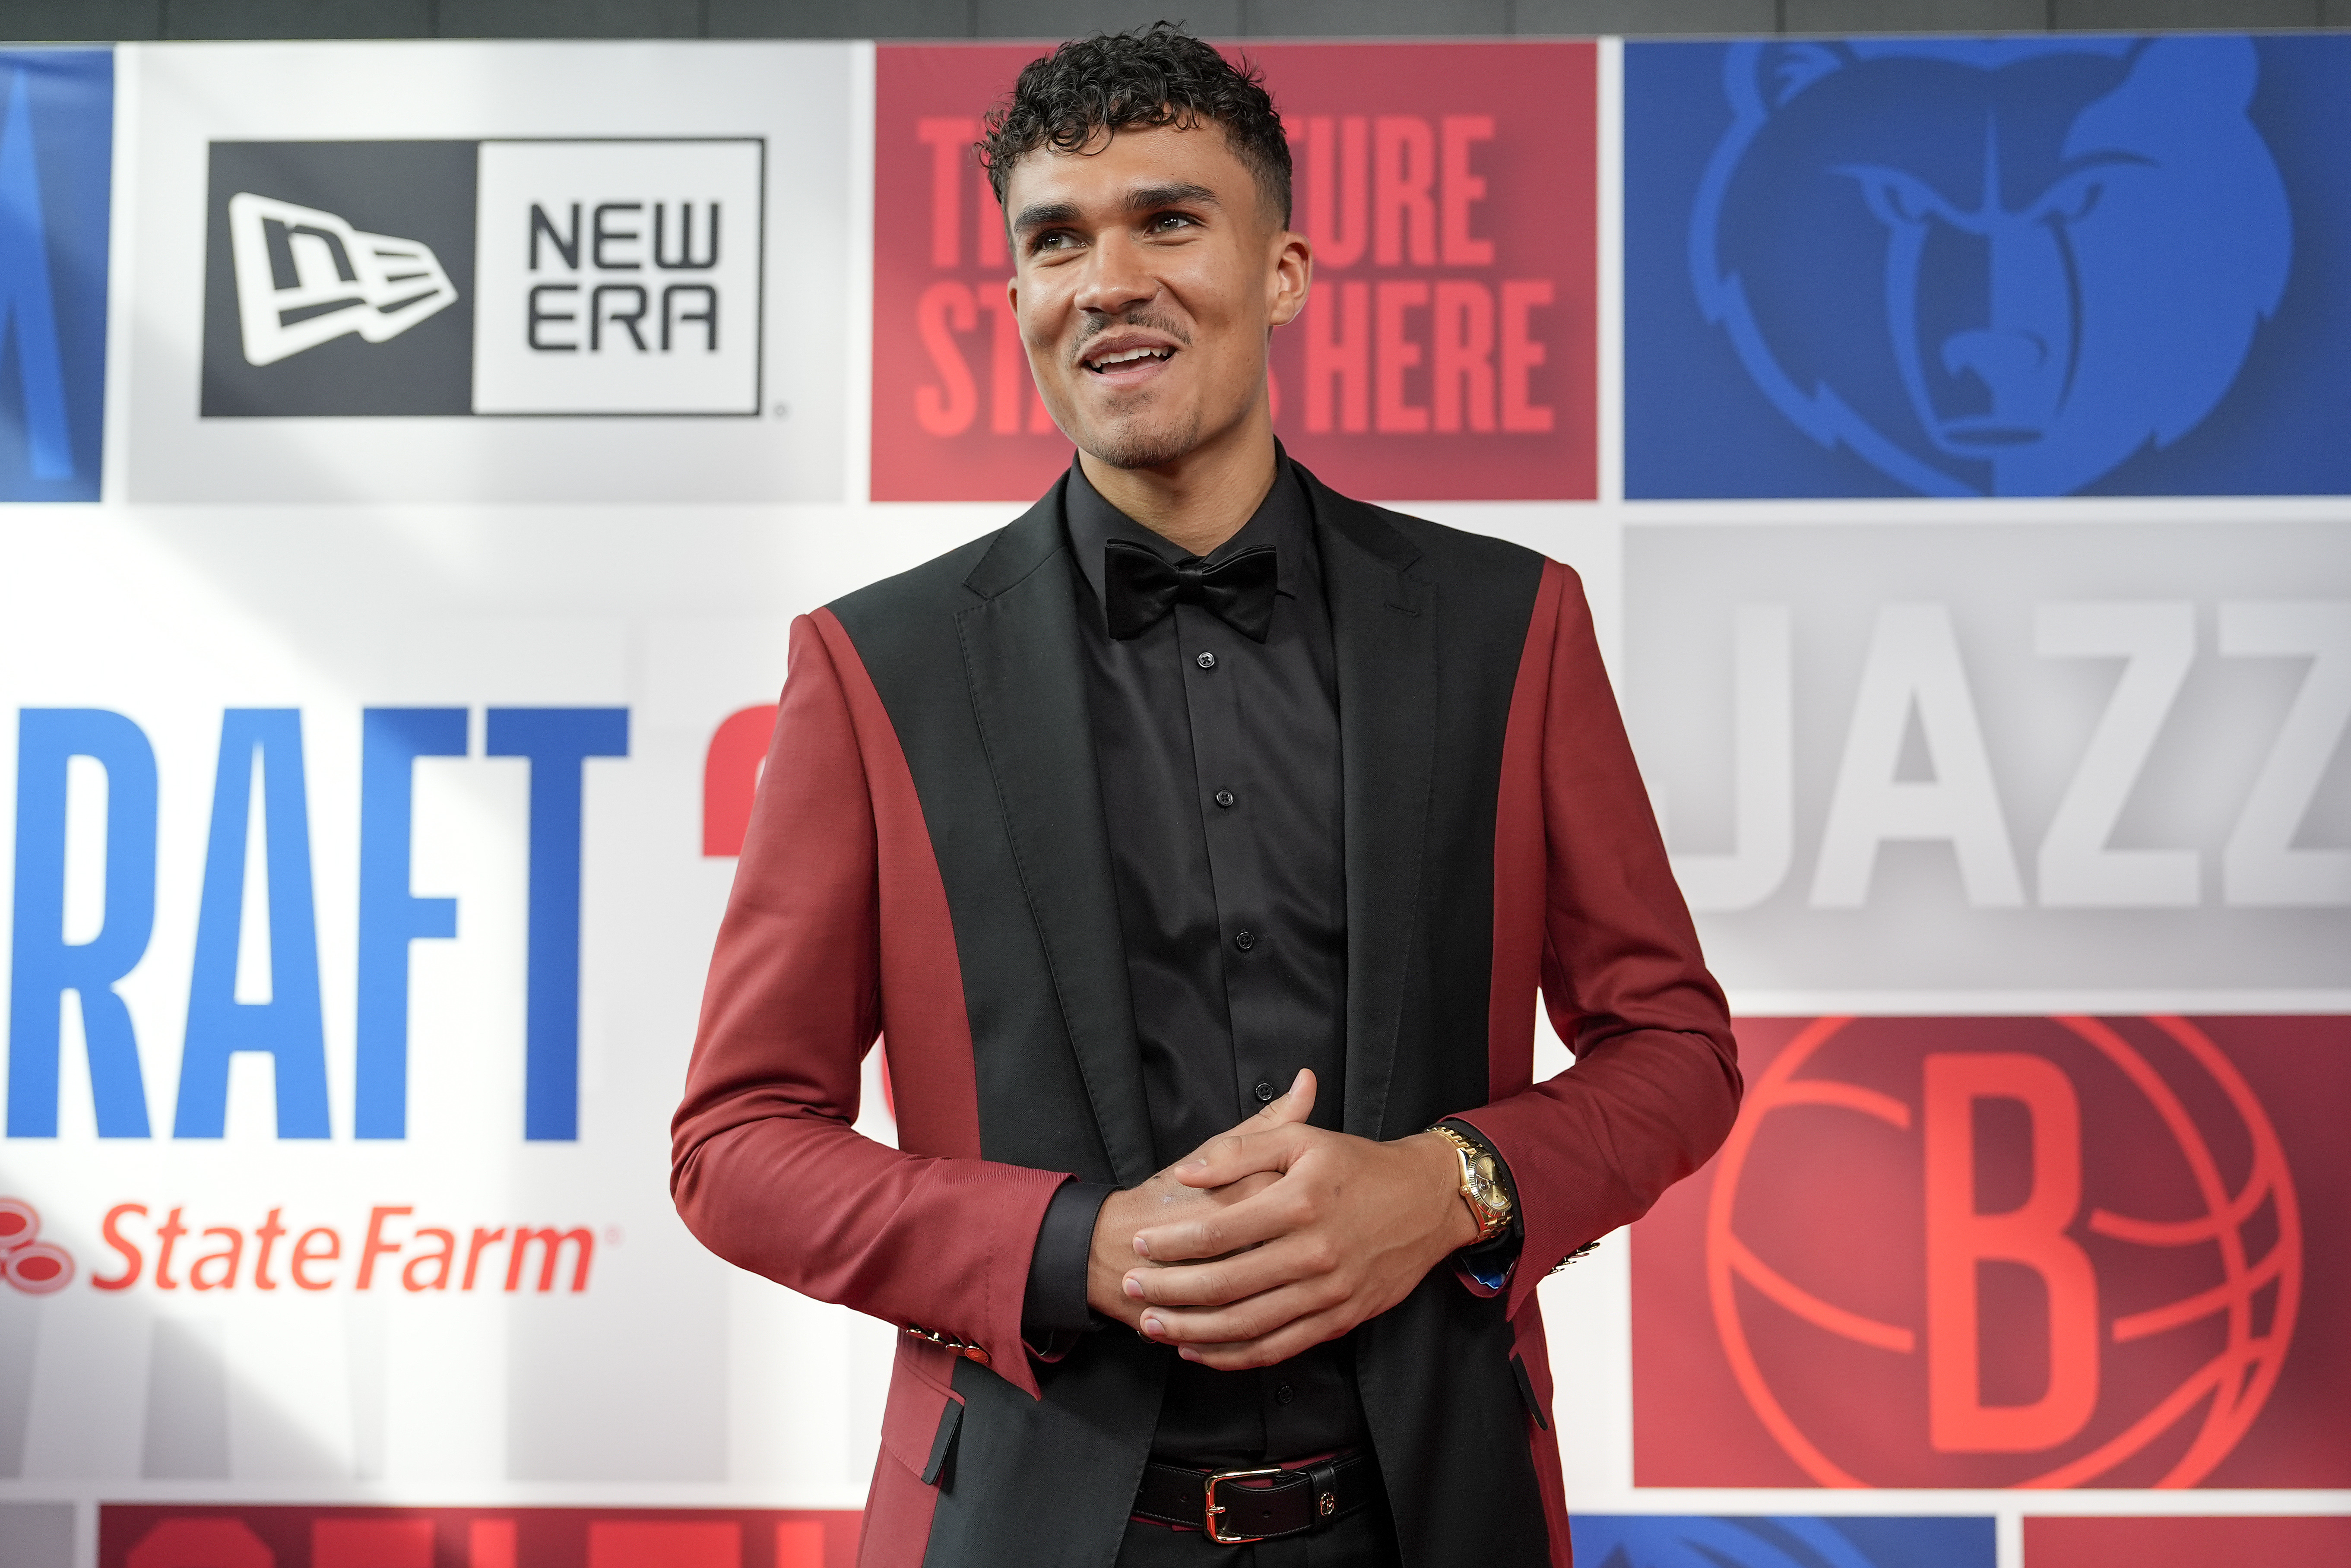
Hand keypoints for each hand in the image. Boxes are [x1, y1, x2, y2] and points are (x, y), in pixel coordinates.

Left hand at [1120, 1071, 1480, 1369]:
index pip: (1220, 1232)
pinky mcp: (1339, 1319)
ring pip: (1247, 1326)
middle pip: (1226, 1285)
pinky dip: (1234, 1356)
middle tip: (1132, 1288)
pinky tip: (1202, 1350)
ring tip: (1153, 1326)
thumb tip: (1190, 1172)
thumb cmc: (1359, 1165)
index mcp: (1300, 1203)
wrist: (1428, 1200)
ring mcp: (1328, 1293)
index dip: (1173, 1242)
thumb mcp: (1303, 1139)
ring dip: (1193, 1331)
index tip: (1141, 1243)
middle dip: (1170, 1292)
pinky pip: (1278, 1347)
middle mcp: (1314, 1253)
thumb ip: (1242, 1149)